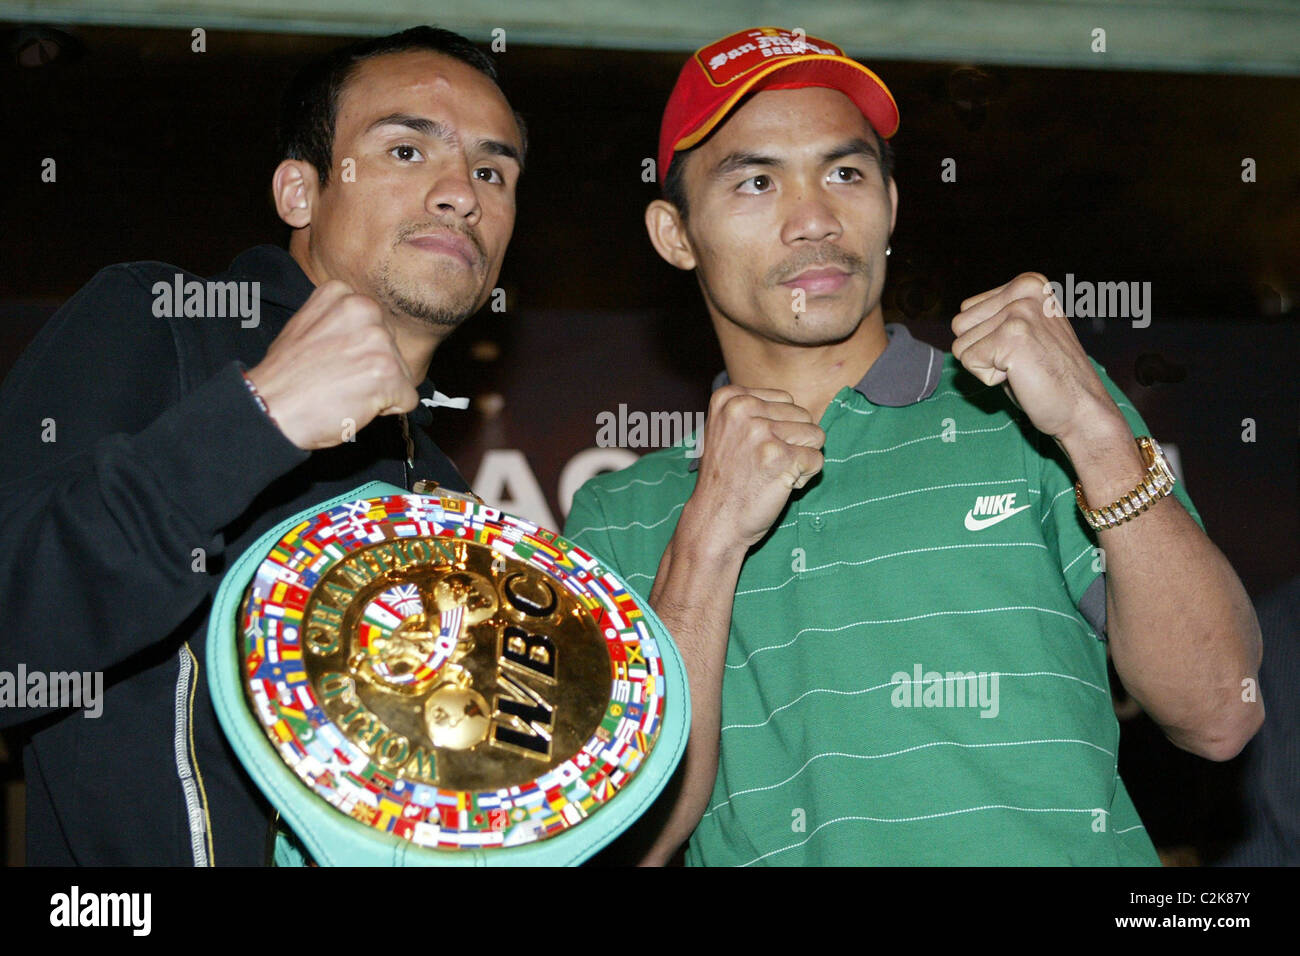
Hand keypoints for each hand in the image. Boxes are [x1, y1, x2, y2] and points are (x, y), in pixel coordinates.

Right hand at [246, 280, 418, 449]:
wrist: (270, 407)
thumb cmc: (285, 376)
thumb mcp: (307, 326)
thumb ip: (340, 322)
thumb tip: (368, 332)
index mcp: (345, 296)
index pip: (377, 327)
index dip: (360, 352)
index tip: (334, 361)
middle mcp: (365, 310)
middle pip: (393, 350)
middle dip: (373, 370)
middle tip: (338, 379)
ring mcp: (378, 341)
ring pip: (402, 374)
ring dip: (380, 390)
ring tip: (344, 391)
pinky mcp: (388, 372)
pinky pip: (407, 399)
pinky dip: (388, 410)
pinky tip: (356, 404)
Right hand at [687, 385, 824, 550]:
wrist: (714, 520)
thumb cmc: (727, 479)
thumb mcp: (727, 430)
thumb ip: (757, 411)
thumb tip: (797, 406)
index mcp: (730, 397)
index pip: (786, 400)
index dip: (780, 429)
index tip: (754, 449)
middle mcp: (742, 408)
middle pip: (803, 415)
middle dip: (793, 443)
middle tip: (764, 465)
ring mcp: (760, 432)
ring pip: (815, 435)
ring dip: (801, 459)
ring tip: (772, 473)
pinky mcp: (779, 456)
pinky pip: (817, 460)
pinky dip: (805, 477)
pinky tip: (779, 485)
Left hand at [951, 272, 1122, 445]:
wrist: (1081, 408)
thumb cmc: (1048, 375)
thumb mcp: (1024, 332)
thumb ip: (996, 317)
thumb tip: (959, 319)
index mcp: (1028, 283)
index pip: (966, 311)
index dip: (985, 339)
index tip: (1021, 349)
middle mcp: (1025, 290)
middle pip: (959, 325)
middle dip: (981, 350)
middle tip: (1020, 361)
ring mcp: (1020, 311)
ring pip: (961, 345)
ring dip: (985, 364)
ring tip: (1021, 367)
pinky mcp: (1012, 336)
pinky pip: (969, 362)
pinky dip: (989, 378)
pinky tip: (1021, 376)